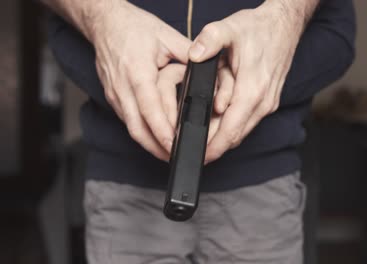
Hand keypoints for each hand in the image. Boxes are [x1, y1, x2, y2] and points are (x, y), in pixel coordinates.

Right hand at [91, 1, 190, 160]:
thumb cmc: (134, 28)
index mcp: (137, 72)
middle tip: (177, 158)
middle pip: (137, 128)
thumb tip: (207, 72)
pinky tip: (157, 140)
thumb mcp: (166, 36)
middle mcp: (122, 88)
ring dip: (150, 145)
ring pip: (131, 129)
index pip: (149, 108)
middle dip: (157, 148)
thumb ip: (189, 57)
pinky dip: (143, 134)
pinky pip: (128, 122)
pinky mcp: (113, 98)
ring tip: (170, 155)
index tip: (175, 144)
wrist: (104, 23)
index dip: (161, 130)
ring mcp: (115, 95)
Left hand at [189, 0, 316, 162]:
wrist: (284, 25)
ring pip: (243, 130)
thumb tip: (193, 54)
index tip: (200, 157)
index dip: (214, 147)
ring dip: (224, 133)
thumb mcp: (230, 27)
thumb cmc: (259, 28)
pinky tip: (219, 118)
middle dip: (215, 144)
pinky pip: (249, 120)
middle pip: (236, 135)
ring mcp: (268, 103)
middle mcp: (263, 102)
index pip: (231, 129)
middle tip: (192, 146)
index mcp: (253, 89)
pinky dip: (233, 123)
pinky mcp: (268, 101)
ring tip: (201, 133)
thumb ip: (210, 39)